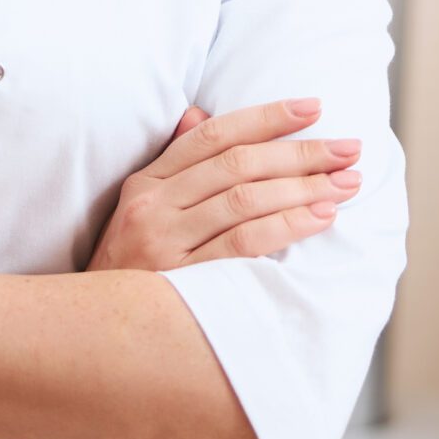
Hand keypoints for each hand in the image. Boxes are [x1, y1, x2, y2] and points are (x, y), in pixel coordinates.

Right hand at [87, 97, 363, 272]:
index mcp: (147, 181)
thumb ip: (173, 162)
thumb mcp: (138, 209)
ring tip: (346, 182)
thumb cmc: (127, 267)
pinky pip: (245, 245)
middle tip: (349, 149)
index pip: (215, 135)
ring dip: (304, 187)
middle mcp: (153, 205)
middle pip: (238, 165)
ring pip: (246, 200)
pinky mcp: (182, 279)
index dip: (267, 117)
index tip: (315, 108)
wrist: (89, 331)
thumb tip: (201, 113)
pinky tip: (320, 217)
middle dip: (301, 152)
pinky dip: (287, 226)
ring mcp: (166, 242)